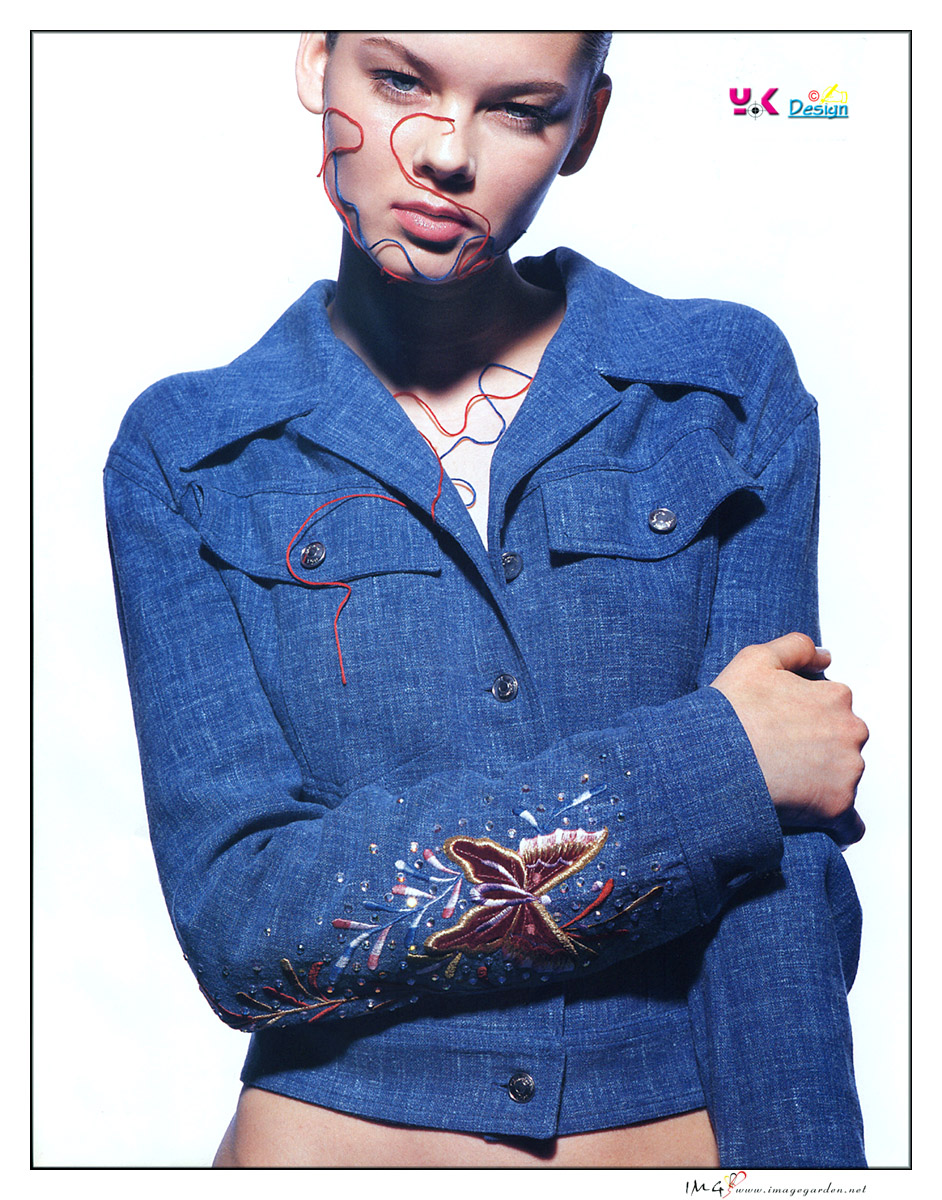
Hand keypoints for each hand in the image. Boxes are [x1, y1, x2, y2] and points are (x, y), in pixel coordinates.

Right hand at [710, 632, 867, 844]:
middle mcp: (850, 731)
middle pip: (844, 741)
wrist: (712, 760)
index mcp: (836, 696)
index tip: (783, 726)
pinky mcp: (837, 807)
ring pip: (844, 778)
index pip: (834, 706)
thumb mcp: (755, 659)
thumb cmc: (730, 712)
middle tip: (781, 755)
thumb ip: (796, 647)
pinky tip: (812, 818)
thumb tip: (825, 657)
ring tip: (784, 784)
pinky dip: (836, 824)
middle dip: (820, 747)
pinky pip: (850, 824)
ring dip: (823, 781)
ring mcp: (847, 771)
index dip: (806, 714)